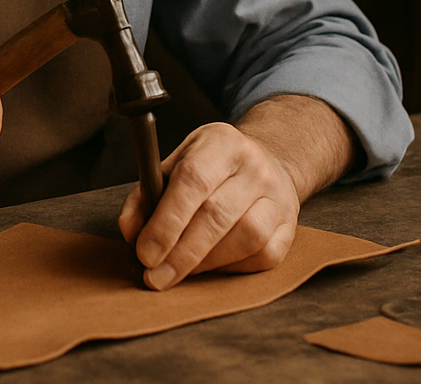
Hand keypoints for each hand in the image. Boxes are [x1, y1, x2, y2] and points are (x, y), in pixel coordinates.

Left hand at [118, 121, 300, 289]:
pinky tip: (212, 267)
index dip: (167, 221)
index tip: (145, 253)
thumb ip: (147, 195)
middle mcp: (255, 166)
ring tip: (179, 272)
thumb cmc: (211, 168)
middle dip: (181, 253)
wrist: (267, 162)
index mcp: (221, 143)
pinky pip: (265, 255)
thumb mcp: (175, 165)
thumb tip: (130, 230)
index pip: (193, 181)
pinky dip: (233, 268)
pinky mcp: (290, 225)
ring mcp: (278, 195)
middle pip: (217, 215)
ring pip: (246, 238)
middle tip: (155, 276)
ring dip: (206, 263)